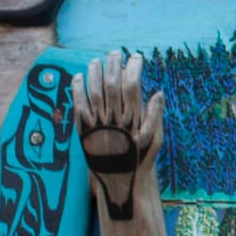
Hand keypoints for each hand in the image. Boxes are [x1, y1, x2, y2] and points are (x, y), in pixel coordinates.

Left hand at [76, 49, 163, 181]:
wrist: (120, 183)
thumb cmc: (140, 161)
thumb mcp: (155, 140)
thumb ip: (155, 116)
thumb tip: (158, 93)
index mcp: (133, 119)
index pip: (132, 85)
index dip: (133, 67)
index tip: (136, 57)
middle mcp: (114, 119)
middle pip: (111, 83)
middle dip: (114, 64)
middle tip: (115, 53)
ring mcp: (97, 125)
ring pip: (94, 91)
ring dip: (94, 73)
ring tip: (96, 61)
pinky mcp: (84, 132)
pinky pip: (79, 106)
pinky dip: (77, 91)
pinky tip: (78, 78)